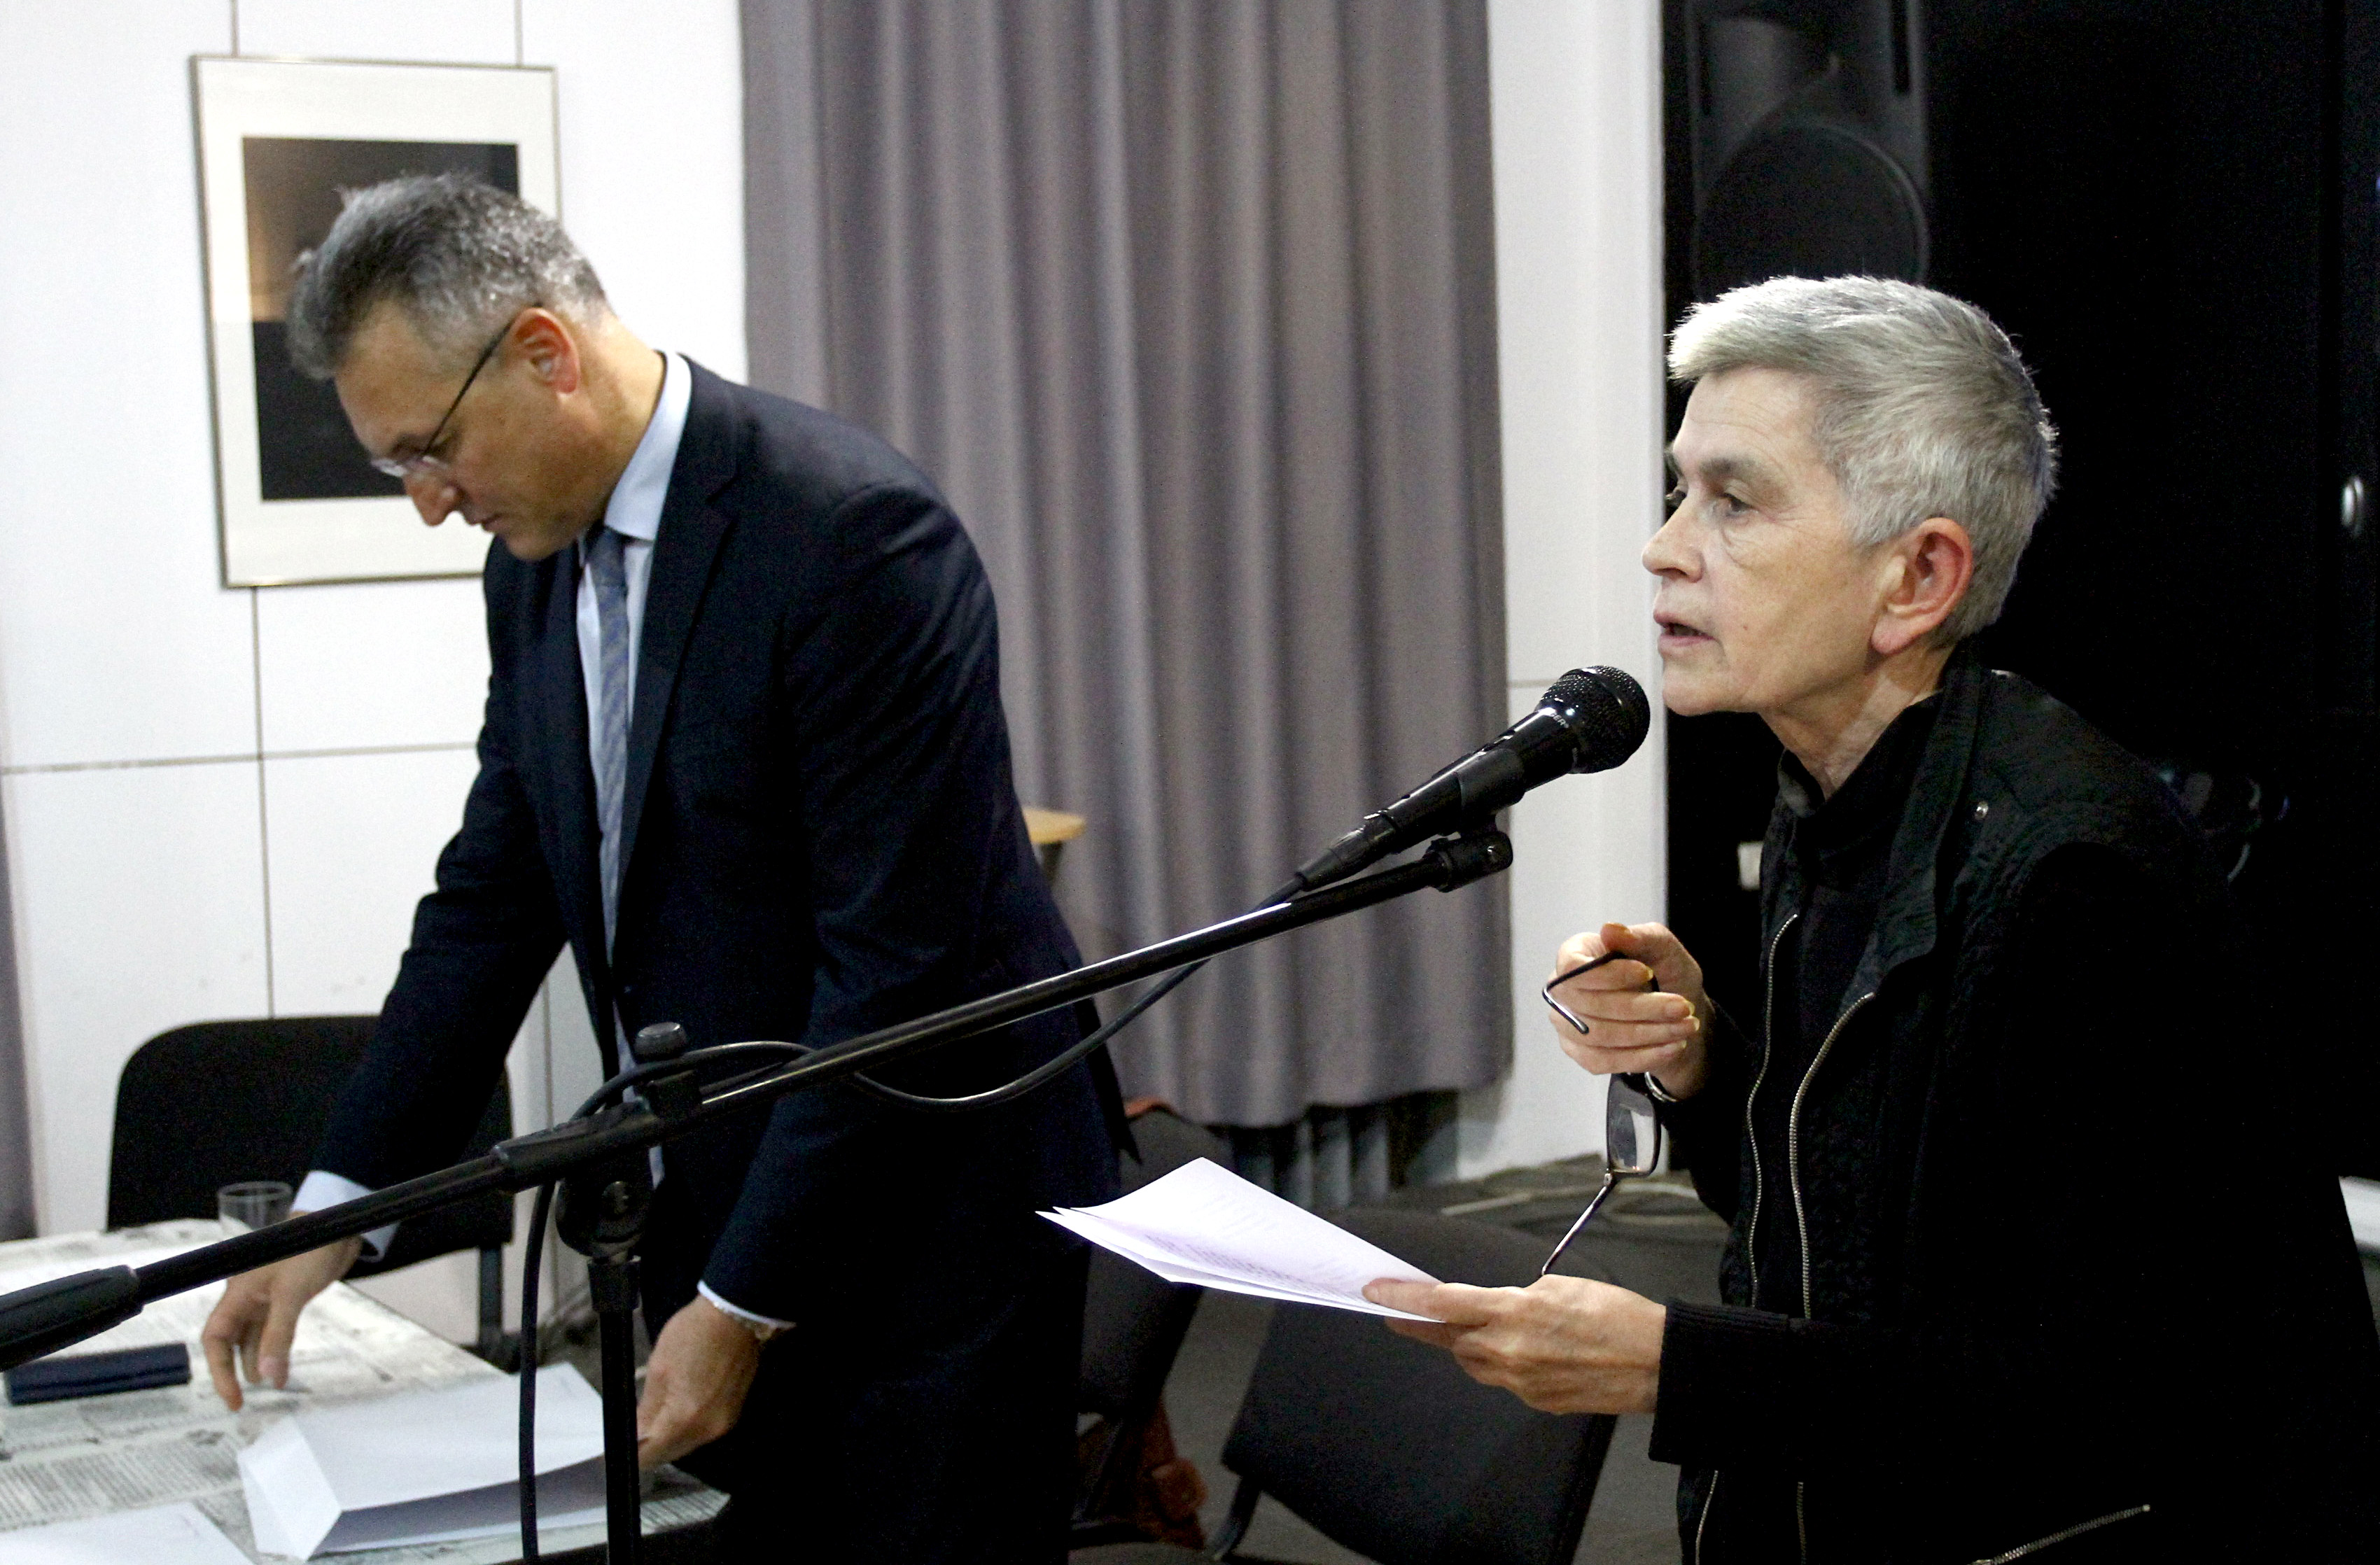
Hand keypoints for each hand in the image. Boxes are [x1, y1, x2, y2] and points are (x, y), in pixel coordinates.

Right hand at [199, 1230, 360, 1409]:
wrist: (337, 1224)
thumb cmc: (308, 1250)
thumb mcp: (291, 1294)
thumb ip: (278, 1335)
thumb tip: (267, 1377)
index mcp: (237, 1294)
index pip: (215, 1338)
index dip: (218, 1370)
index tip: (233, 1398)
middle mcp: (246, 1297)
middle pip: (229, 1341)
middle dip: (234, 1370)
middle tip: (246, 1399)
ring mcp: (266, 1297)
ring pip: (253, 1337)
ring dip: (259, 1361)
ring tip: (271, 1384)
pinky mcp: (287, 1296)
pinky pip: (273, 1329)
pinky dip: (275, 1348)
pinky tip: (282, 1365)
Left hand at [636, 1296, 765, 1470]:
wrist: (735, 1314)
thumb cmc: (693, 1334)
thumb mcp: (658, 1370)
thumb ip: (646, 1411)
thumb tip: (636, 1435)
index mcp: (685, 1419)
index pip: (649, 1457)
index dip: (629, 1454)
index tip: (616, 1447)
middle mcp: (707, 1430)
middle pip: (669, 1455)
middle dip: (648, 1447)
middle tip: (631, 1429)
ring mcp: (724, 1423)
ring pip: (686, 1444)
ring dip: (668, 1435)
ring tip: (653, 1414)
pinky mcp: (733, 1413)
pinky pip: (702, 1431)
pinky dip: (686, 1425)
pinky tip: (678, 1405)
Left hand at [1363, 1275, 1664, 1415]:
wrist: (1655, 1363)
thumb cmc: (1615, 1315)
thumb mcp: (1561, 1286)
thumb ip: (1517, 1299)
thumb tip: (1498, 1311)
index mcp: (1512, 1311)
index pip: (1441, 1304)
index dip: (1402, 1298)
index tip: (1373, 1293)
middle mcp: (1508, 1351)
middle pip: (1450, 1338)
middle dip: (1430, 1324)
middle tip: (1405, 1312)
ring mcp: (1520, 1382)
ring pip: (1475, 1363)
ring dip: (1472, 1345)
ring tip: (1492, 1329)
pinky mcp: (1536, 1402)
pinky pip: (1505, 1380)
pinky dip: (1507, 1364)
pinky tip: (1534, 1353)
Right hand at [1547, 921, 1711, 1099]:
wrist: (1676, 1015)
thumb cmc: (1665, 975)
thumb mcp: (1665, 950)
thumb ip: (1641, 937)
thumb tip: (1609, 929)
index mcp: (1575, 954)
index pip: (1574, 967)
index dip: (1609, 974)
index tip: (1647, 973)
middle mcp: (1563, 989)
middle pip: (1590, 1005)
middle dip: (1643, 1008)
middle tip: (1683, 1008)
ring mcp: (1566, 1024)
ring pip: (1599, 1036)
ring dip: (1648, 1034)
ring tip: (1686, 1027)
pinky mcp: (1579, 1053)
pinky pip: (1603, 1061)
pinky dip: (1642, 1056)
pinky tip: (1672, 1047)